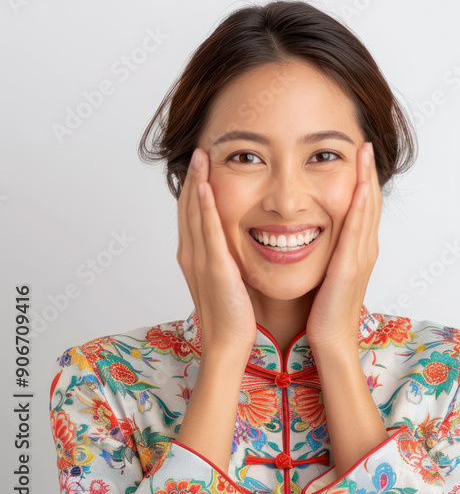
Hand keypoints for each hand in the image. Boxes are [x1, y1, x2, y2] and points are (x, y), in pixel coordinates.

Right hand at [177, 146, 257, 359]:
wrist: (227, 344)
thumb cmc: (233, 316)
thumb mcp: (229, 278)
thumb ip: (228, 258)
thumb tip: (238, 244)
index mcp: (195, 257)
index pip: (193, 214)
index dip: (196, 187)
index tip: (203, 164)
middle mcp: (192, 255)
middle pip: (188, 207)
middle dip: (193, 177)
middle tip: (198, 149)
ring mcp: (200, 260)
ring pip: (194, 213)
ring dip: (197, 182)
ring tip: (201, 155)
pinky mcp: (214, 268)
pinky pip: (208, 231)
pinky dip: (205, 207)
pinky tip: (207, 186)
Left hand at [306, 142, 380, 348]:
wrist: (330, 341)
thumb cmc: (323, 313)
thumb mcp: (326, 275)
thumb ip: (325, 254)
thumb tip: (312, 238)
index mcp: (358, 251)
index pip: (363, 208)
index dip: (362, 181)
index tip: (357, 156)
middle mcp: (365, 250)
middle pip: (371, 203)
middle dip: (368, 172)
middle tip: (365, 144)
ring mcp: (361, 256)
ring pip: (367, 210)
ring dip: (366, 178)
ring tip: (364, 152)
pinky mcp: (351, 265)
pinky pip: (357, 228)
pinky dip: (361, 204)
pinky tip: (360, 185)